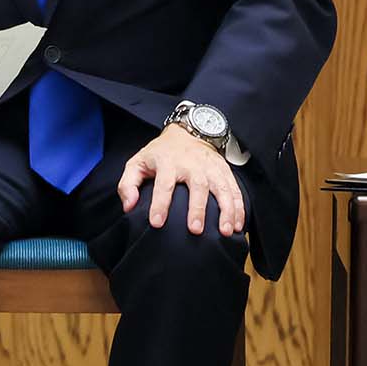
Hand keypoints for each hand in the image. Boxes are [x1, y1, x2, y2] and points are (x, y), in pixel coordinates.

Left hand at [119, 124, 245, 235]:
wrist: (187, 134)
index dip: (159, 204)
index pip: (163, 184)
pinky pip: (235, 190)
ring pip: (221, 188)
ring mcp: (211, 167)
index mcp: (167, 162)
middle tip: (195, 230)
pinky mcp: (224, 171)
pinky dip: (239, 208)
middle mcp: (192, 164)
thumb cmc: (159, 155)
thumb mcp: (137, 163)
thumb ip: (128, 185)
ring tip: (226, 231)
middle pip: (197, 186)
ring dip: (226, 210)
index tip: (157, 223)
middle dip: (197, 209)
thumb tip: (129, 206)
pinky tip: (238, 225)